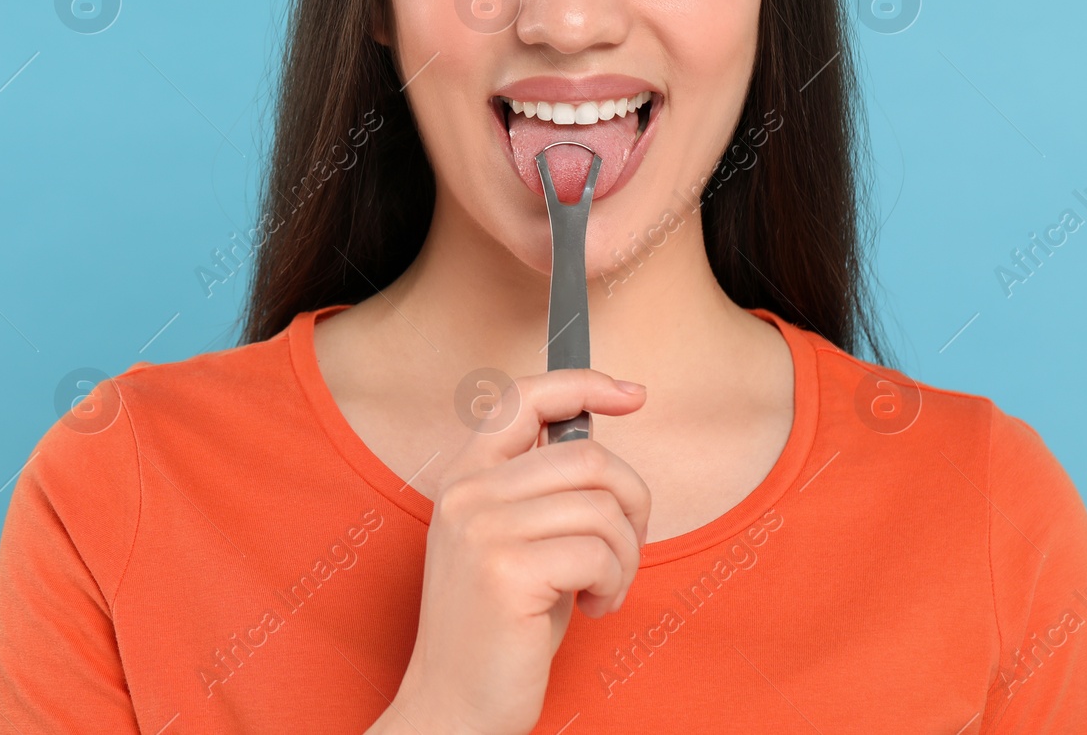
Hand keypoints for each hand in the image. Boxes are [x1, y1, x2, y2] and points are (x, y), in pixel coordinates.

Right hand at [371, 370, 650, 734]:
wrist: (454, 705)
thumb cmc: (499, 630)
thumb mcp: (513, 541)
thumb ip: (540, 490)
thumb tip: (596, 442)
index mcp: (464, 477)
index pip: (522, 398)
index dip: (582, 384)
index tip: (631, 395)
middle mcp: (467, 493)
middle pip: (587, 456)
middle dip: (632, 502)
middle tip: (627, 549)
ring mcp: (482, 529)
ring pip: (602, 506)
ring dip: (626, 554)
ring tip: (605, 588)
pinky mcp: (505, 570)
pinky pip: (599, 552)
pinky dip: (615, 583)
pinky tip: (594, 608)